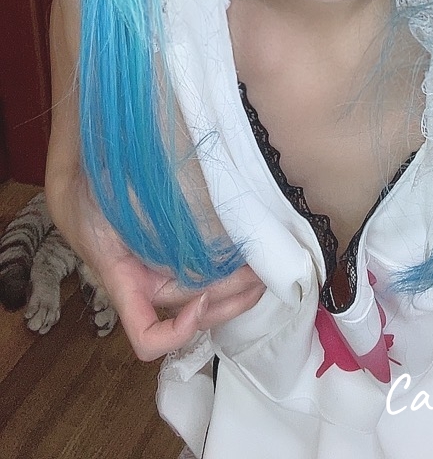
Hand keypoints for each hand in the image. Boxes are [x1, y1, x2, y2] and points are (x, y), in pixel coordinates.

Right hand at [48, 174, 264, 360]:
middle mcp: (149, 284)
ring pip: (207, 294)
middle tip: (258, 275)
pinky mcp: (178, 248)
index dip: (176, 333)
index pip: (148, 335)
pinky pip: (206, 267)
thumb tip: (153, 217)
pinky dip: (229, 268)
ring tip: (263, 266)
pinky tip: (247, 253)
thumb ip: (124, 225)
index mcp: (125, 283)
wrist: (83, 183)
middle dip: (230, 297)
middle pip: (195, 311)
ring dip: (237, 287)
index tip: (201, 300)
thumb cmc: (88, 200)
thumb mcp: (97, 213)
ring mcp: (166, 269)